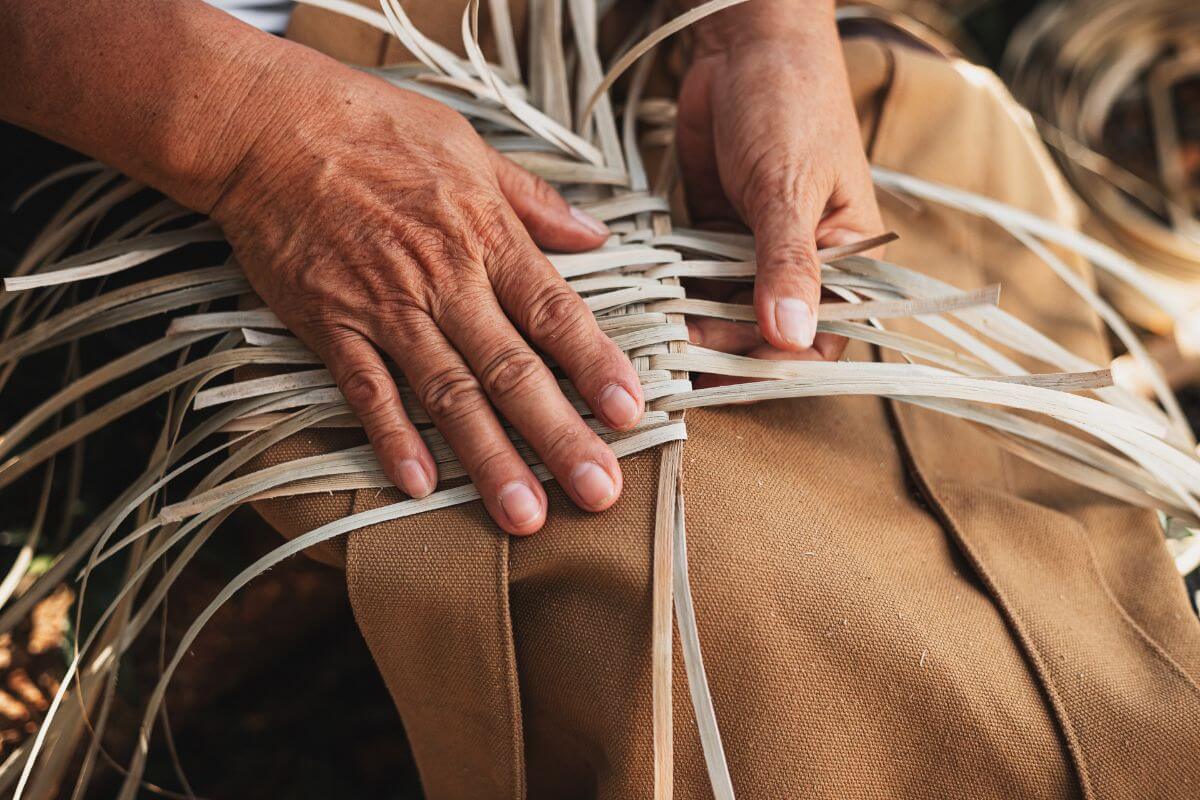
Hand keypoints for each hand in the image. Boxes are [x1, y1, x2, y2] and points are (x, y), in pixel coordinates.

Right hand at [210, 47, 642, 534]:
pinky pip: (366, 391)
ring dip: (489, 457)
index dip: (595, 365)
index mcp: (487, 236)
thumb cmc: (372, 126)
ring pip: (448, 394)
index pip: (555, 312)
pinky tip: (421, 485)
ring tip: (524, 514)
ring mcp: (386, 307)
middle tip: (598, 493)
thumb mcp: (469, 145)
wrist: (267, 123)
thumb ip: (534, 200)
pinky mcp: (330, 324)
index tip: (629, 413)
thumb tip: (594, 234)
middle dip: (559, 436)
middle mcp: (445, 280)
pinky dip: (392, 438)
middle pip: (512, 370)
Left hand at [676, 0, 882, 363]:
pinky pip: (694, 280)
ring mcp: (753, 251)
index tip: (732, 377)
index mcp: (847, 256)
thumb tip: (791, 337)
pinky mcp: (713, 235)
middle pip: (766, 334)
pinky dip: (674, 296)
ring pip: (725, 311)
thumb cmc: (791, 103)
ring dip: (695, 327)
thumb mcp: (789, 186)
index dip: (780, 365)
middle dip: (726, 348)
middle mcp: (802, 263)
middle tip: (680, 361)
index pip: (823, 335)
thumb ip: (787, 263)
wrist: (743, 43)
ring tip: (658, 343)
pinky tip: (648, 312)